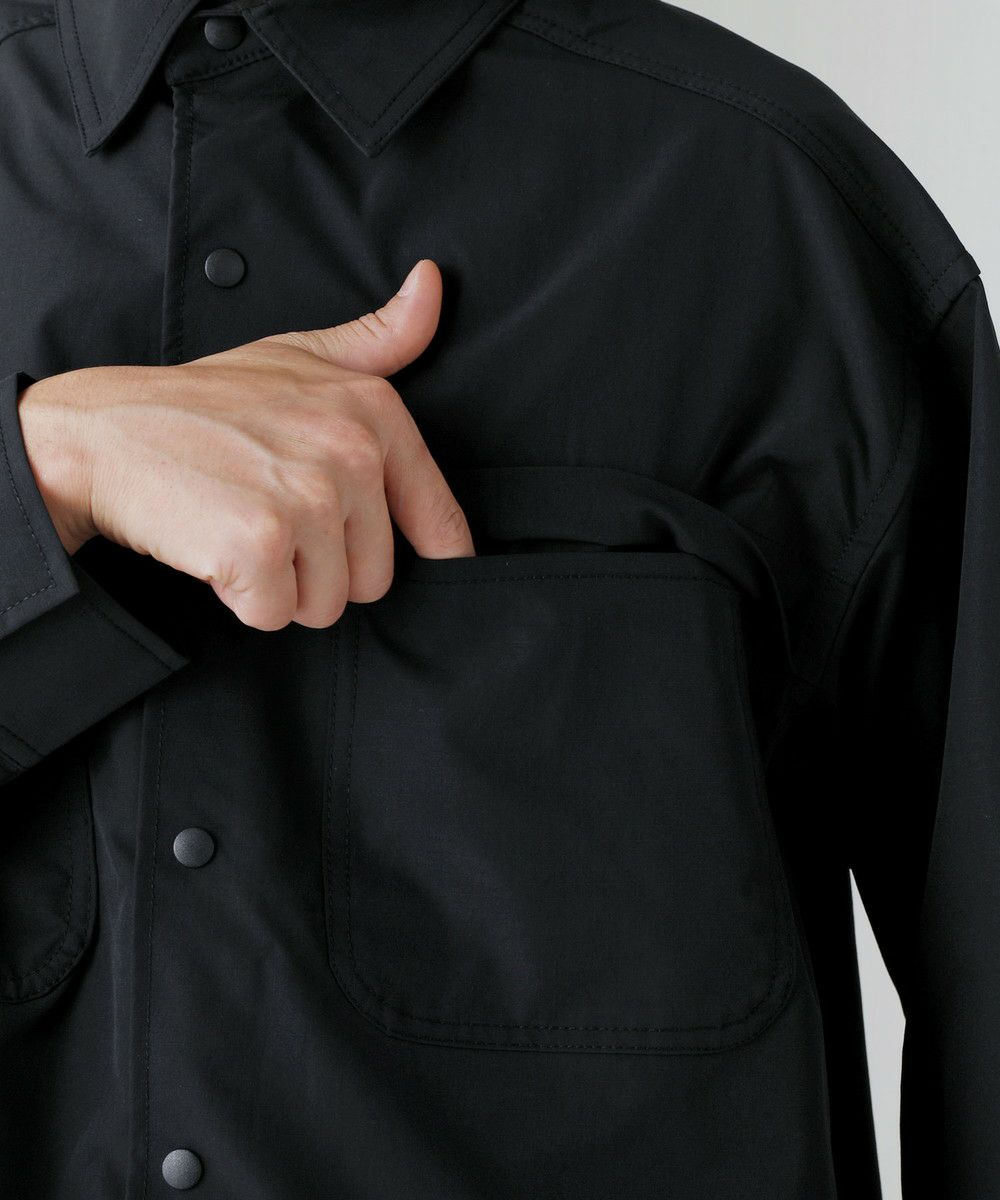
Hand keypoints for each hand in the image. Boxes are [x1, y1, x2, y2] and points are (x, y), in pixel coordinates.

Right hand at [15, 258, 473, 630]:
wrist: (105, 432)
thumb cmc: (207, 403)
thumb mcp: (298, 355)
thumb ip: (380, 336)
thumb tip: (433, 282)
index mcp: (375, 411)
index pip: (439, 522)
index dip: (420, 553)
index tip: (390, 556)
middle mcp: (352, 452)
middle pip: (374, 577)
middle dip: (321, 568)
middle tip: (269, 517)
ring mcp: (307, 498)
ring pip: (327, 605)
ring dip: (282, 588)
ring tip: (241, 528)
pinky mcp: (260, 544)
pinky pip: (275, 615)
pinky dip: (242, 600)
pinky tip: (216, 548)